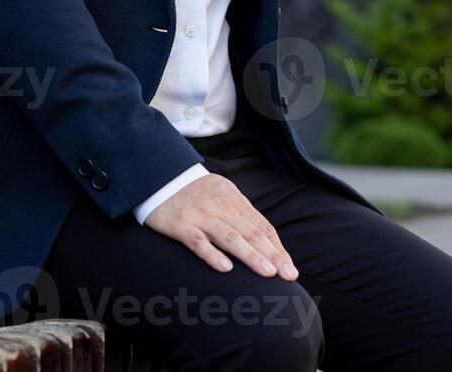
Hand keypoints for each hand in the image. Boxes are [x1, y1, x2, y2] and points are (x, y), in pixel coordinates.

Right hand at [144, 172, 298, 280]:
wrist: (161, 176)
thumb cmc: (198, 193)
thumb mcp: (224, 195)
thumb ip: (242, 215)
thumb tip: (266, 239)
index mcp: (236, 202)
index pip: (262, 227)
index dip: (278, 248)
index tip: (290, 268)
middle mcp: (222, 208)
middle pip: (252, 233)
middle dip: (272, 255)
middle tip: (288, 275)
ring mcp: (201, 216)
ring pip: (230, 238)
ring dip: (251, 256)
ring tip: (268, 273)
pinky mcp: (180, 225)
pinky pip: (198, 241)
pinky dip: (212, 254)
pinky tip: (226, 269)